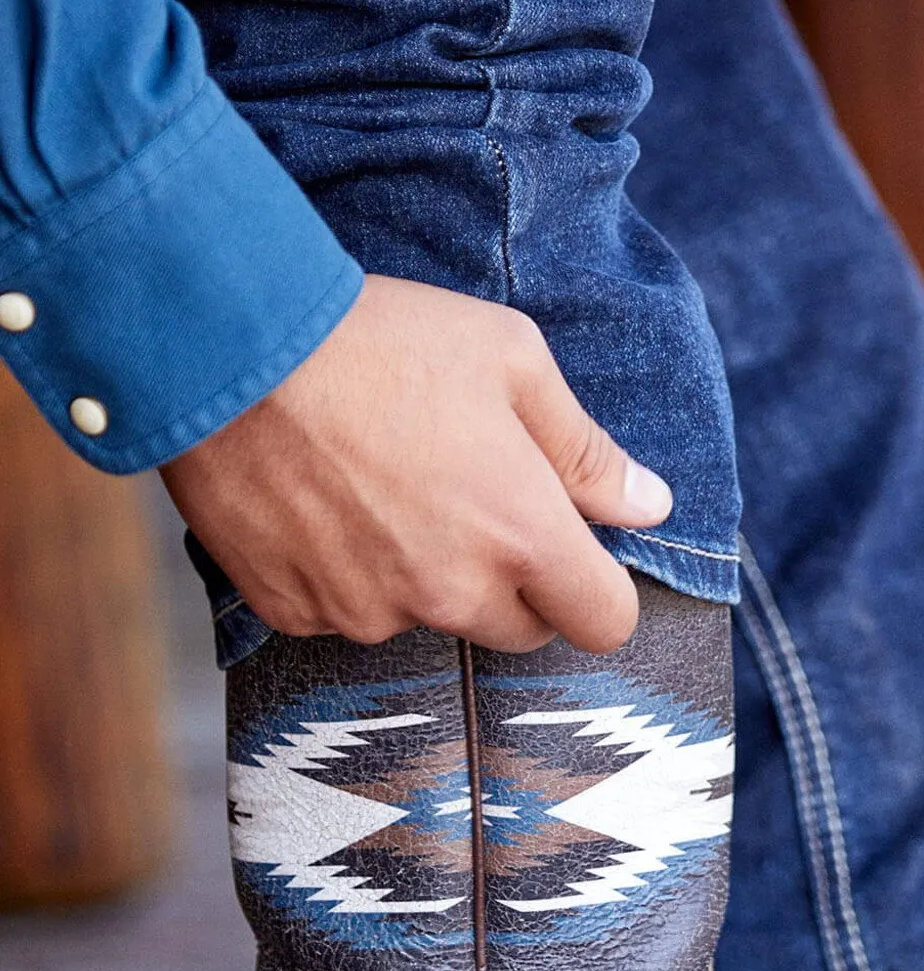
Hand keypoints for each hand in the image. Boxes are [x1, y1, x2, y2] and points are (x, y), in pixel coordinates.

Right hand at [161, 275, 670, 653]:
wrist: (226, 347)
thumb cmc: (380, 338)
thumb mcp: (511, 360)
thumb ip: (586, 449)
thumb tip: (649, 505)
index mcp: (522, 535)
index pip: (604, 623)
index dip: (597, 591)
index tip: (575, 556)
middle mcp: (451, 592)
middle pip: (519, 631)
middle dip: (514, 582)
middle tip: (471, 500)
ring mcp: (369, 611)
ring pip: (427, 619)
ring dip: (424, 576)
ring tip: (381, 483)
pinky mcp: (298, 613)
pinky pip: (347, 612)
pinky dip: (346, 574)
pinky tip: (323, 502)